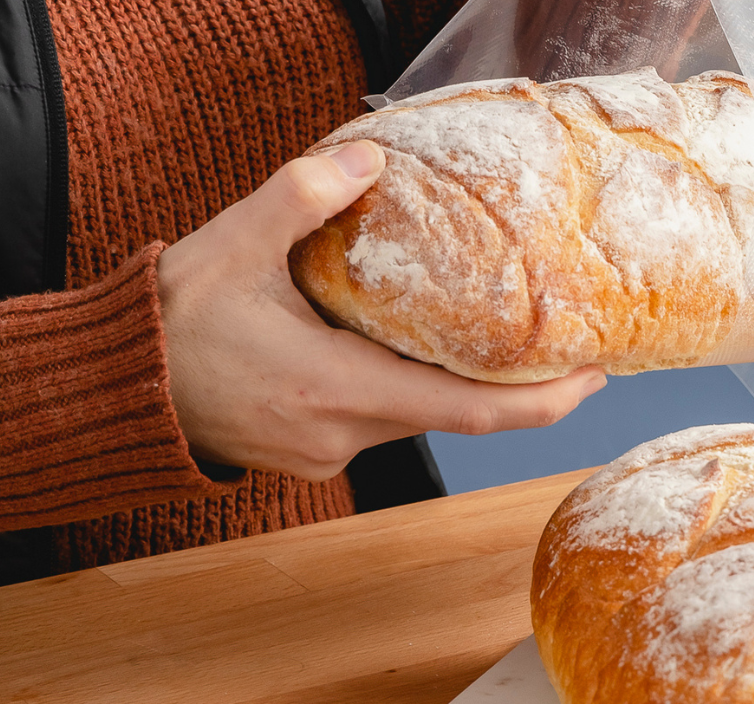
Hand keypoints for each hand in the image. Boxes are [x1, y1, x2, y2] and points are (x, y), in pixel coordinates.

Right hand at [157, 141, 605, 481]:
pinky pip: (379, 422)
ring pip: (413, 418)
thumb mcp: (231, 246)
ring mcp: (325, 452)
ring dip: (450, 382)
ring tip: (491, 336)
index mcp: (335, 389)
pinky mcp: (311, 452)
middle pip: (451, 416)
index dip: (539, 402)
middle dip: (510, 388)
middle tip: (563, 347)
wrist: (117, 386)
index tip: (591, 379)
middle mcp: (341, 434)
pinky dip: (407, 390)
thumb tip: (365, 157)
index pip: (466, 413)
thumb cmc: (171, 322)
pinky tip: (412, 350)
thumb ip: (299, 198)